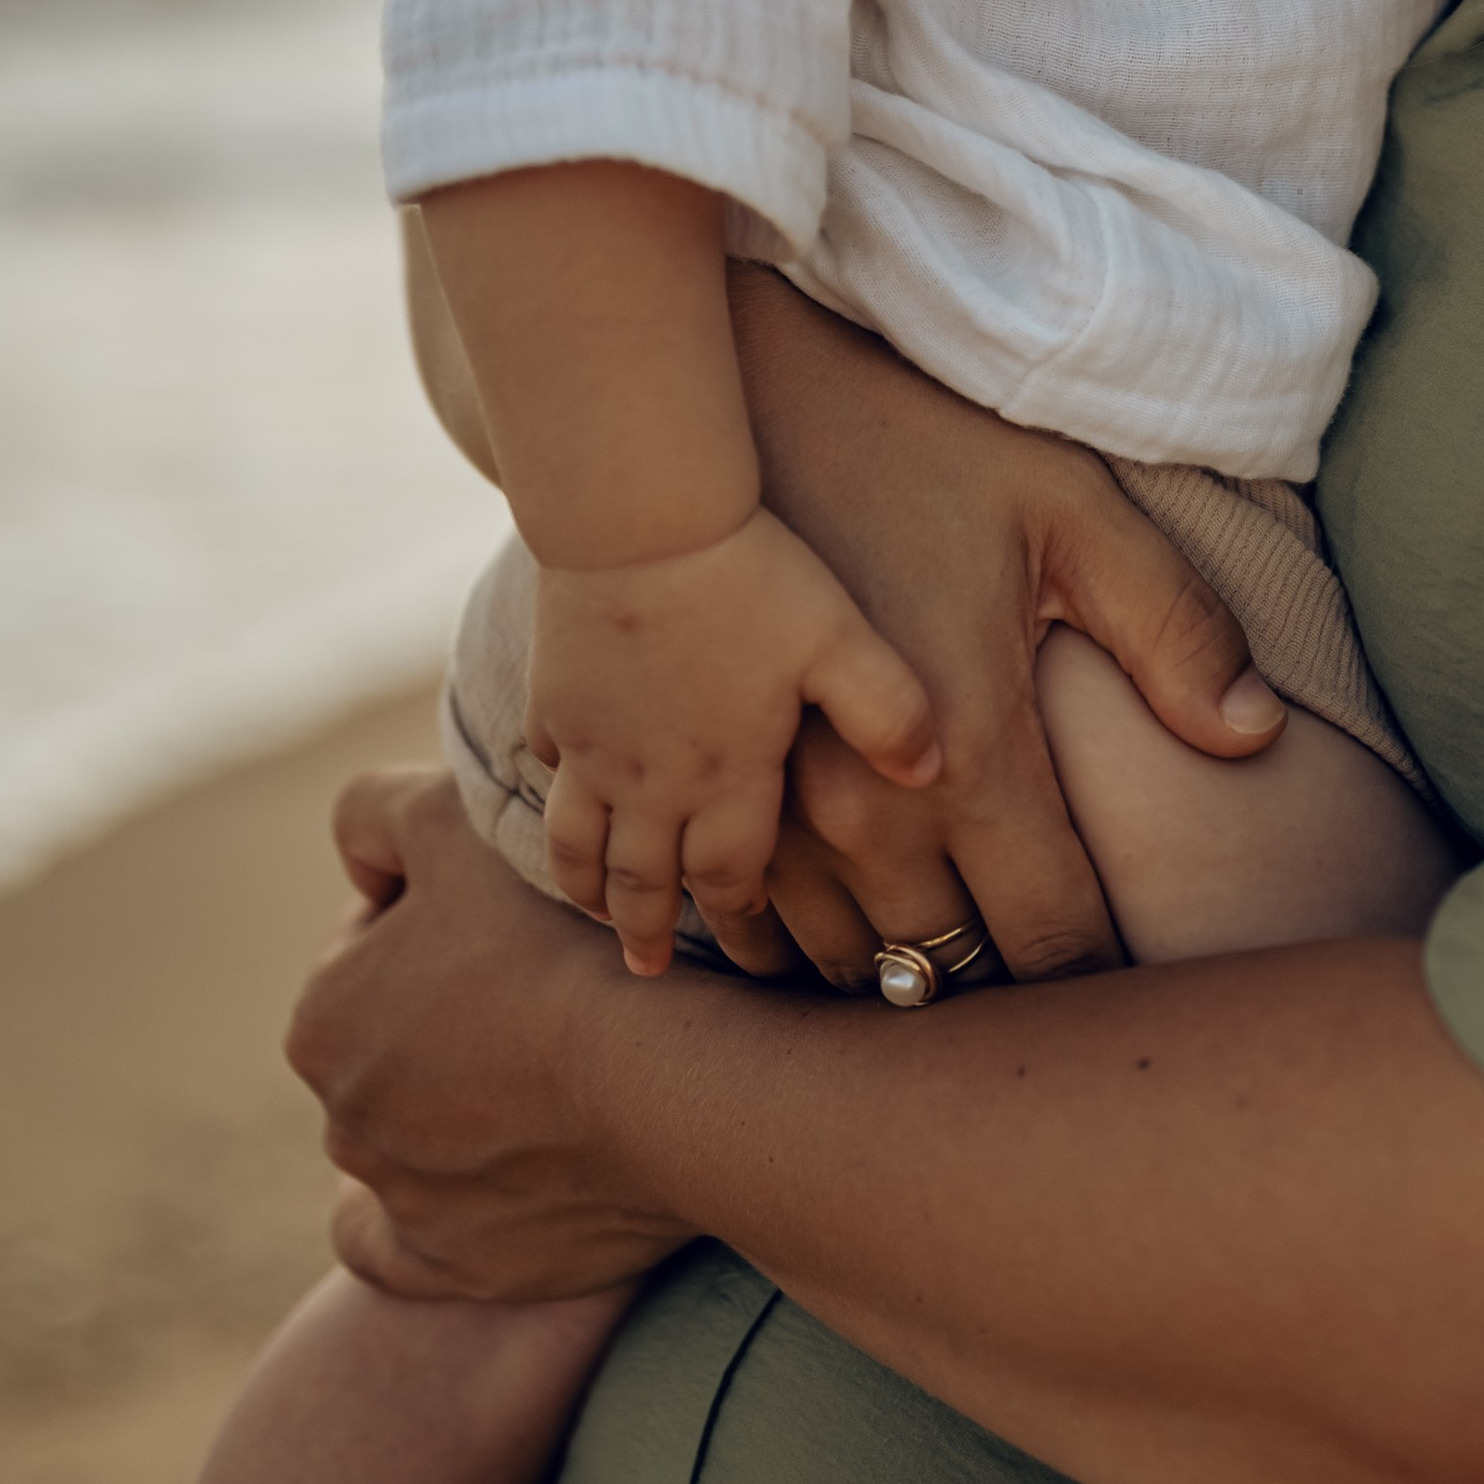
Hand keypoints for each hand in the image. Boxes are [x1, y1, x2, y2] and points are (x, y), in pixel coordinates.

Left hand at [291, 770, 698, 1301]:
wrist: (664, 1079)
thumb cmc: (557, 939)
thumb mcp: (450, 819)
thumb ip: (373, 811)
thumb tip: (356, 859)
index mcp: (320, 1018)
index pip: (375, 944)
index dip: (443, 914)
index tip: (515, 914)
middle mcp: (342, 1120)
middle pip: (397, 1041)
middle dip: (450, 1013)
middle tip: (547, 982)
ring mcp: (399, 1203)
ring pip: (410, 1136)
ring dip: (459, 1102)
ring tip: (554, 1066)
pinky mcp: (454, 1268)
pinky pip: (405, 1244)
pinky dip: (428, 1213)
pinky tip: (469, 1179)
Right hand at [531, 507, 940, 976]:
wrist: (638, 512)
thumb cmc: (750, 574)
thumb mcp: (842, 638)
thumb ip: (889, 710)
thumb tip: (937, 774)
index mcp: (726, 777)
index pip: (729, 878)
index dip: (743, 919)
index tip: (752, 949)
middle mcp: (649, 780)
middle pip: (642, 880)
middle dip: (648, 931)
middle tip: (648, 970)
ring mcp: (591, 743)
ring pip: (577, 843)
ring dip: (587, 889)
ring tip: (597, 915)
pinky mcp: (555, 696)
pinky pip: (546, 769)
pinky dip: (554, 800)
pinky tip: (565, 798)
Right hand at [727, 269, 1285, 991]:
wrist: (749, 388)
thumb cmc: (923, 441)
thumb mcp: (1073, 510)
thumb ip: (1175, 627)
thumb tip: (1258, 739)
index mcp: (970, 757)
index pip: (1053, 945)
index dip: (1102, 979)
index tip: (1137, 979)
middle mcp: (864, 813)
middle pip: (950, 975)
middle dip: (1007, 985)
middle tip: (1054, 978)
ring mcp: (770, 810)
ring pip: (845, 968)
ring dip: (899, 973)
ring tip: (958, 950)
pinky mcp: (702, 787)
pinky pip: (746, 928)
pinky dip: (794, 944)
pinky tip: (839, 922)